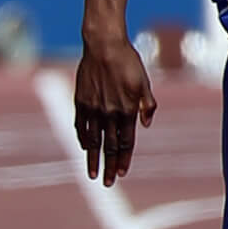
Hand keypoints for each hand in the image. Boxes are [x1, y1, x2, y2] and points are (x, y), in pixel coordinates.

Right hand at [74, 30, 155, 185]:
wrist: (103, 45)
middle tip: (106, 183)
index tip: (121, 174)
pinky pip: (80, 125)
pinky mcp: (81, 100)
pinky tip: (84, 147)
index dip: (123, 159)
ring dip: (92, 158)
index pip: (125, 142)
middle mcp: (109, 112)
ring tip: (91, 173)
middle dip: (108, 166)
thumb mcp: (144, 82)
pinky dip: (82, 138)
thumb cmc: (128, 61)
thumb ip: (146, 105)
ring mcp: (93, 108)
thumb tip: (145, 124)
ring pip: (93, 140)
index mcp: (126, 110)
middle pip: (109, 146)